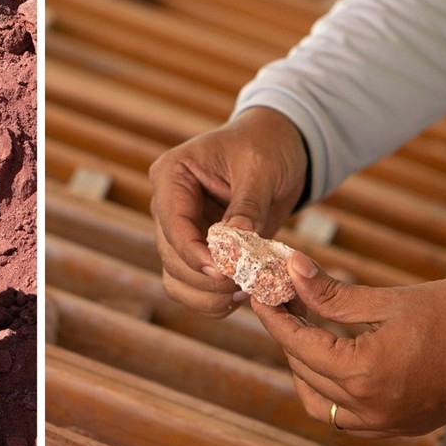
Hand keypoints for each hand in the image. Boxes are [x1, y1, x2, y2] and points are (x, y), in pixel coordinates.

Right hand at [148, 107, 308, 316]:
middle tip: (245, 283)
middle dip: (207, 278)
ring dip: (208, 295)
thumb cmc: (265, 146)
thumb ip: (247, 205)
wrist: (278, 149)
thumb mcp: (260, 168)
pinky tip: (242, 294)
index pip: (173, 225)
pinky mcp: (197, 251)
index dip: (195, 254)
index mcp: (171, 175)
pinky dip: (214, 299)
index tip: (225, 271)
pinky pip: (193, 287)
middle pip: (171, 258)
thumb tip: (235, 244)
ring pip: (177, 280)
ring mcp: (180, 231)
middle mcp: (168, 206)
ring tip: (245, 291)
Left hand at [253, 251, 445, 436]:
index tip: (259, 293)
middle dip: (287, 333)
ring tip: (306, 330)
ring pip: (318, 402)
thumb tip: (291, 268)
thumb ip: (331, 292)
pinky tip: (332, 359)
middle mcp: (368, 406)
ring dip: (303, 368)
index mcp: (363, 373)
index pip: (297, 342)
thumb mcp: (388, 299)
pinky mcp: (398, 425)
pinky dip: (329, 391)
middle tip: (284, 300)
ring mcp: (384, 421)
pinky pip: (346, 416)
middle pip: (303, 369)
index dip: (272, 315)